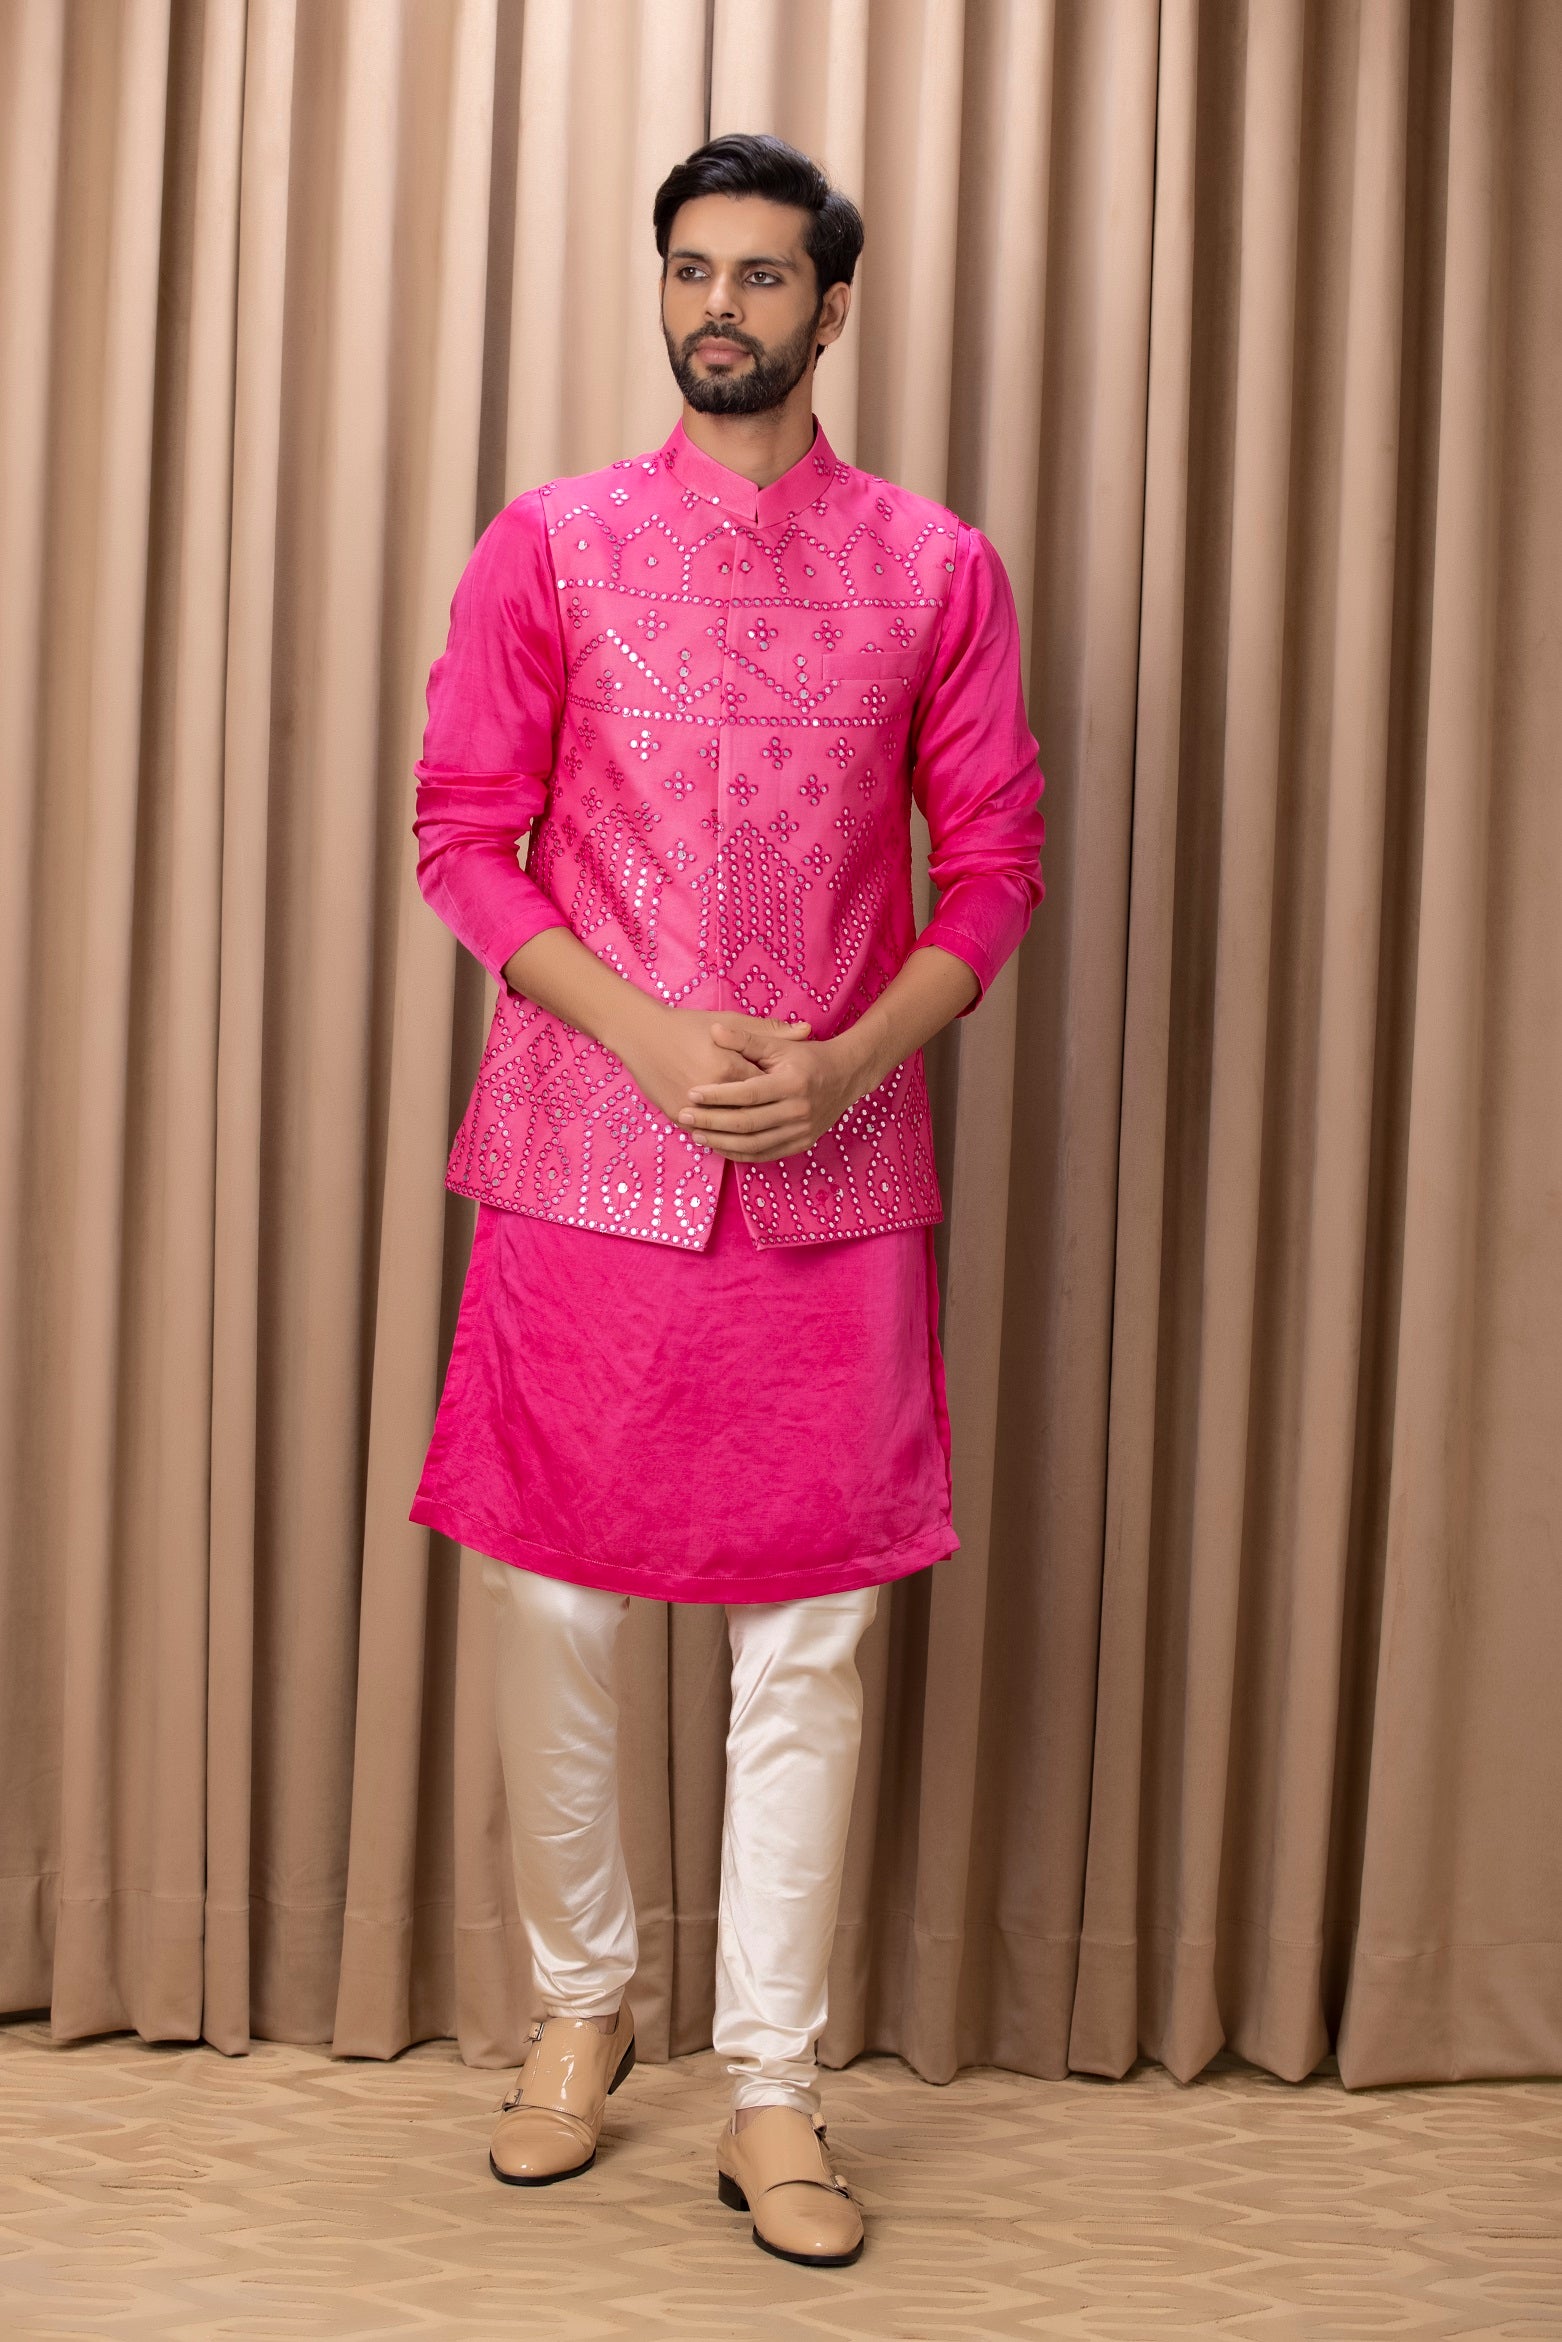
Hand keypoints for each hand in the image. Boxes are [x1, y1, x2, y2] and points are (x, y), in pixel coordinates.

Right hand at [610, 1003, 815, 1133]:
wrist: (641, 1035)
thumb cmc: (687, 1025)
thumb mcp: (729, 1021)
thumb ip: (768, 1031)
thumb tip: (807, 1031)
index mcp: (730, 1067)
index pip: (766, 1089)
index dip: (781, 1093)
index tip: (794, 1095)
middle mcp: (713, 1092)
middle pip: (751, 1112)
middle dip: (769, 1116)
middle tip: (785, 1117)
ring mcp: (693, 1108)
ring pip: (728, 1129)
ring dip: (747, 1133)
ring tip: (766, 1132)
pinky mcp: (677, 1116)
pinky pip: (706, 1134)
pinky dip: (722, 1138)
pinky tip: (737, 1139)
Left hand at [673, 1015, 869, 1160]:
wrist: (845, 1076)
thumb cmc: (806, 1057)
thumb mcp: (778, 1045)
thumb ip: (746, 1039)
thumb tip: (715, 1031)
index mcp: (792, 1083)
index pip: (747, 1093)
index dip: (718, 1095)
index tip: (692, 1092)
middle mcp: (799, 1110)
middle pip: (747, 1122)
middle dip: (712, 1121)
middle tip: (685, 1115)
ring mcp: (801, 1131)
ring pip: (754, 1144)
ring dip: (721, 1142)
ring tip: (696, 1134)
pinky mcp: (801, 1144)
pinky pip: (765, 1155)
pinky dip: (740, 1153)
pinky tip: (719, 1146)